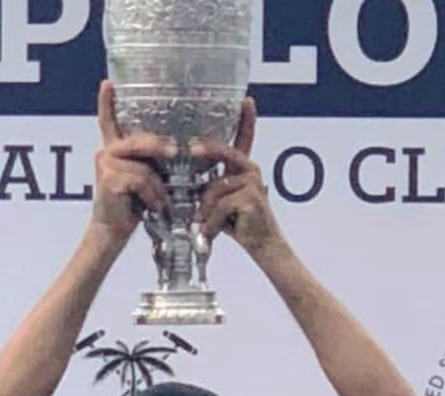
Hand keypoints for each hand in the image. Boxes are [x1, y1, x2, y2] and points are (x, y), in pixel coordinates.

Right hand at [90, 80, 173, 241]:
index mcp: (114, 150)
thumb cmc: (133, 206)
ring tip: (159, 201)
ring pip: (145, 165)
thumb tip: (183, 151)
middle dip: (161, 149)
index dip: (107, 102)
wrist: (113, 231)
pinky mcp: (108, 177)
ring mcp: (105, 163)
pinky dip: (152, 195)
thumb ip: (155, 162)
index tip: (107, 83)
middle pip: (141, 141)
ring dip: (158, 186)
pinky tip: (150, 206)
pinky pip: (142, 179)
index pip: (109, 121)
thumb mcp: (148, 179)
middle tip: (176, 153)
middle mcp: (106, 152)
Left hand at [192, 99, 282, 256]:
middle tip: (191, 149)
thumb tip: (183, 178)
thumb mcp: (219, 200)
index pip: (245, 139)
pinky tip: (212, 233)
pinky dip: (211, 223)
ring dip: (204, 211)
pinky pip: (220, 205)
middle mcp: (251, 170)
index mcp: (243, 167)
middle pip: (224, 152)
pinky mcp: (252, 198)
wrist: (261, 244)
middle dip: (206, 150)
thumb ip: (209, 185)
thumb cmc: (238, 222)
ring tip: (204, 225)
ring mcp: (253, 183)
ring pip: (214, 188)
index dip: (246, 119)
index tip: (247, 101)